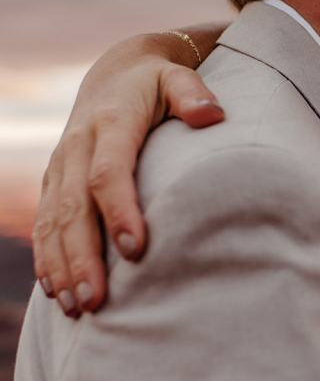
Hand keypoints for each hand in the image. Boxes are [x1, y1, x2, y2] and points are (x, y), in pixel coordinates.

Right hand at [34, 36, 223, 315]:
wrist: (118, 72)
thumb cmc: (162, 83)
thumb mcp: (180, 77)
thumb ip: (195, 94)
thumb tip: (212, 115)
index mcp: (111, 123)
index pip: (110, 172)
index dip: (119, 211)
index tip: (135, 250)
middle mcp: (78, 145)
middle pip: (75, 207)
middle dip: (83, 256)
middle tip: (97, 300)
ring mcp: (63, 165)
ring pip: (54, 220)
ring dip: (63, 266)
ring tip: (79, 308)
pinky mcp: (57, 180)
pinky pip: (45, 222)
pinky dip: (48, 257)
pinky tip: (58, 291)